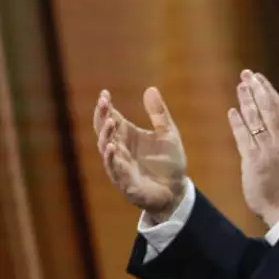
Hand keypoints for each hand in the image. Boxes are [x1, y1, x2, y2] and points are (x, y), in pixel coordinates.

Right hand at [93, 87, 187, 219]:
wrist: (176, 190)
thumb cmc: (169, 162)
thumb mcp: (168, 134)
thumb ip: (159, 114)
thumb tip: (150, 88)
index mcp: (128, 136)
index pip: (111, 118)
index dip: (106, 107)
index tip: (105, 94)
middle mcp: (119, 149)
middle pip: (104, 130)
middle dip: (102, 117)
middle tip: (103, 103)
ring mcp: (120, 165)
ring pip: (106, 148)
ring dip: (106, 134)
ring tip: (110, 121)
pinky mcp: (124, 181)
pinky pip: (114, 168)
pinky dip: (111, 158)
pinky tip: (111, 147)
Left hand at [226, 71, 278, 226]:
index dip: (269, 91)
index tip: (260, 78)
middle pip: (267, 110)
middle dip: (257, 90)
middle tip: (246, 74)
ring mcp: (266, 150)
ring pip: (255, 120)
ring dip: (246, 101)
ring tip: (240, 86)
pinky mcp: (252, 161)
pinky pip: (244, 138)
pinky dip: (238, 124)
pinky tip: (232, 111)